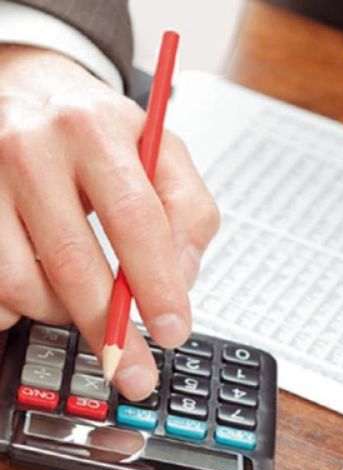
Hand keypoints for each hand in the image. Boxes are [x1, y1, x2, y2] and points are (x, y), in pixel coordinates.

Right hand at [0, 45, 218, 399]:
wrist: (30, 90)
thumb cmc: (102, 130)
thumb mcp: (163, 153)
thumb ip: (189, 212)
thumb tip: (181, 280)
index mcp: (99, 130)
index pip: (135, 220)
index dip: (157, 284)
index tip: (173, 330)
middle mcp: (35, 149)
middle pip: (74, 261)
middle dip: (110, 330)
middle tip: (135, 371)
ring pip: (23, 282)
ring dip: (64, 313)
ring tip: (87, 304)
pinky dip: (19, 306)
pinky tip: (44, 293)